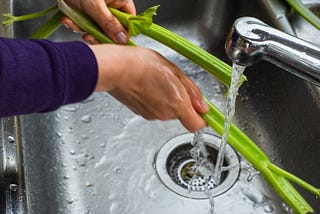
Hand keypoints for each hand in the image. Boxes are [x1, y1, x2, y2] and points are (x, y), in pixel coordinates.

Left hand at [63, 0, 135, 43]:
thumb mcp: (95, 4)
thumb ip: (109, 23)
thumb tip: (123, 39)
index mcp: (121, 1)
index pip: (128, 24)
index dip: (120, 35)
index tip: (109, 40)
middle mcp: (112, 7)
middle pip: (111, 31)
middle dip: (96, 34)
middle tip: (87, 36)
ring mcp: (99, 11)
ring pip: (96, 30)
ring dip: (82, 28)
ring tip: (71, 21)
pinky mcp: (87, 14)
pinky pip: (85, 26)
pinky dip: (75, 24)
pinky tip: (67, 18)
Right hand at [90, 44, 208, 131]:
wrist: (115, 69)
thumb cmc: (142, 65)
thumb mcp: (174, 71)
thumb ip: (192, 92)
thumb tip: (203, 108)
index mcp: (177, 104)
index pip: (197, 125)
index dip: (202, 119)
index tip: (202, 110)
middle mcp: (165, 114)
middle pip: (181, 114)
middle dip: (181, 100)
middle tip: (173, 82)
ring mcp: (151, 115)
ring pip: (167, 110)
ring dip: (167, 98)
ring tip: (157, 81)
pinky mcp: (140, 113)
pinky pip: (155, 108)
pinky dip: (154, 99)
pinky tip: (147, 85)